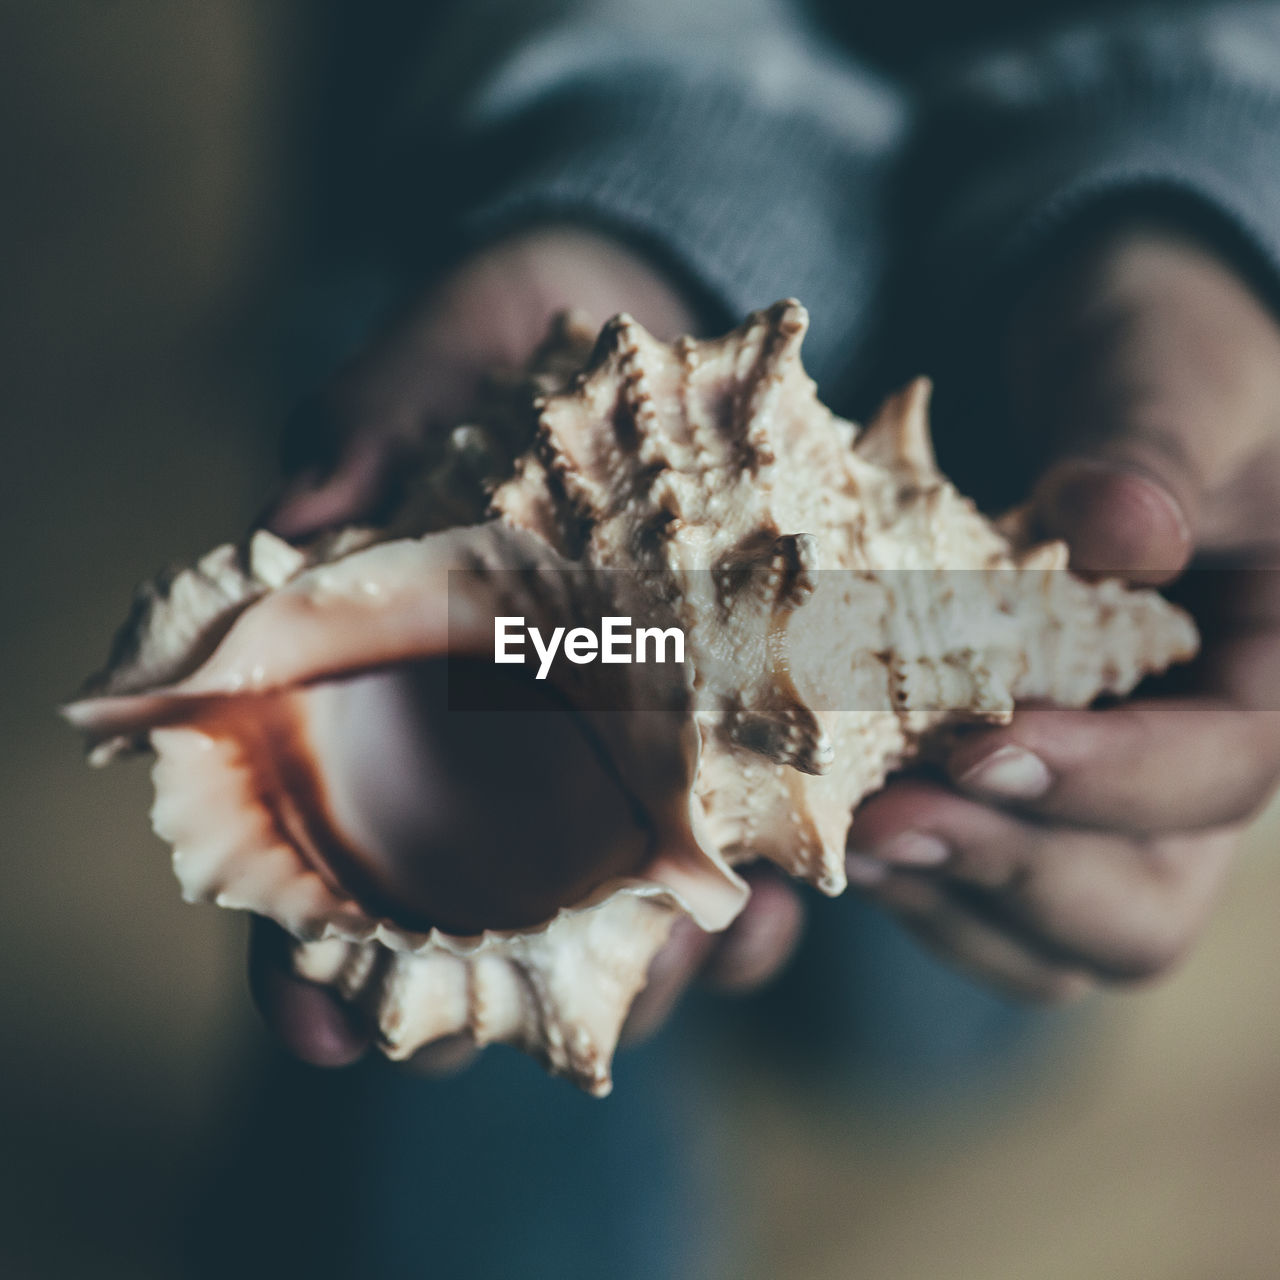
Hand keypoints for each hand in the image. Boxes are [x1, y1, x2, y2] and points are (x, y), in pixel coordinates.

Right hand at [251, 227, 803, 1067]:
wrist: (681, 316)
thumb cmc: (537, 329)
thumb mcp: (447, 341)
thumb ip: (369, 412)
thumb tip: (295, 504)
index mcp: (400, 681)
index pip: (326, 846)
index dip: (306, 949)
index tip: (318, 1023)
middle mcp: (505, 746)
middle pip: (475, 923)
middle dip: (487, 998)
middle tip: (511, 1024)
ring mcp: (621, 760)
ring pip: (612, 921)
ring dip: (635, 975)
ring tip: (667, 971)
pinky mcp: (737, 745)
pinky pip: (744, 858)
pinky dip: (755, 906)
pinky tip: (773, 912)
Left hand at [846, 216, 1279, 999]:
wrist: (1099, 370)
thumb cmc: (1160, 350)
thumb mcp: (1171, 370)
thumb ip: (1152, 447)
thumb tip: (1117, 533)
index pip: (1226, 769)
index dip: (1111, 778)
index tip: (986, 742)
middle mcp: (1200, 759)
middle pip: (1141, 903)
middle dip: (1013, 873)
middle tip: (884, 826)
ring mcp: (1110, 798)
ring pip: (1055, 934)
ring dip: (949, 901)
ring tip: (850, 838)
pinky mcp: (1025, 802)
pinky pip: (986, 906)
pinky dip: (917, 892)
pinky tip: (840, 831)